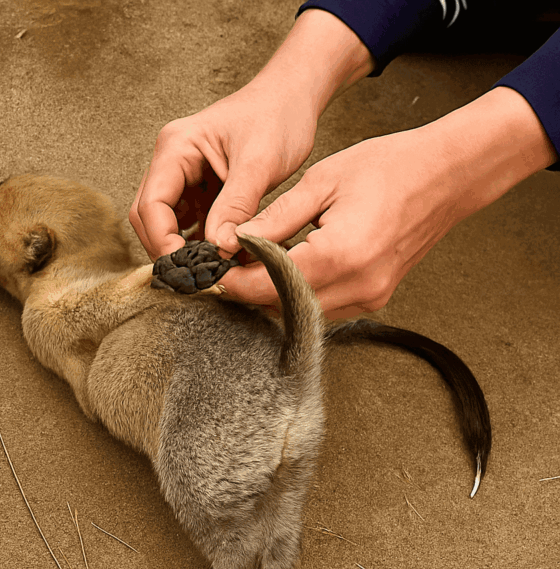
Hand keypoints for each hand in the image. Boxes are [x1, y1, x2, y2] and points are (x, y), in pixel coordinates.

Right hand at [129, 9, 373, 260]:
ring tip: (211, 270)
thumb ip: (236, 206)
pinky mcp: (198, 189)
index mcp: (176, 148)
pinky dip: (199, 242)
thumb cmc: (277, 117)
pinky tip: (221, 256)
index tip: (189, 269)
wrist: (292, 98)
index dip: (163, 241)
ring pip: (165, 223)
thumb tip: (219, 248)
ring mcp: (182, 177)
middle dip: (168, 249)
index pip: (151, 205)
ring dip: (183, 248)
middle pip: (149, 217)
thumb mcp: (260, 162)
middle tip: (198, 277)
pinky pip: (188, 223)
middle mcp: (171, 162)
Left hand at [220, 86, 557, 317]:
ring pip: (300, 313)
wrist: (446, 174)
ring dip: (271, 294)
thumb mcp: (321, 182)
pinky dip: (297, 294)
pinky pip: (322, 308)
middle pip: (281, 307)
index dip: (233, 280)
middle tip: (226, 264)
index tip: (211, 266)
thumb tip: (234, 240)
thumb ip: (274, 218)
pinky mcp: (374, 297)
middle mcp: (357, 286)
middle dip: (248, 289)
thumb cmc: (388, 167)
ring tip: (251, 263)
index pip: (267, 286)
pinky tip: (283, 269)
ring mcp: (369, 297)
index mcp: (340, 255)